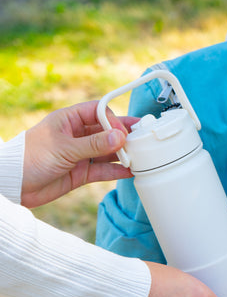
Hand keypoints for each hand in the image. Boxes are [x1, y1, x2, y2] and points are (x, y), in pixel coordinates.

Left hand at [22, 100, 136, 207]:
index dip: (114, 120)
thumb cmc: (30, 158)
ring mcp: (81, 155)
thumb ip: (93, 144)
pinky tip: (130, 171)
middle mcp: (77, 136)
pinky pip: (104, 170)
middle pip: (107, 132)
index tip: (123, 132)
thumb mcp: (64, 148)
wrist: (13, 185)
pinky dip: (117, 171)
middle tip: (141, 140)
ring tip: (140, 157)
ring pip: (108, 152)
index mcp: (69, 120)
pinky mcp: (82, 173)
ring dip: (123, 155)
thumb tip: (119, 137)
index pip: (98, 112)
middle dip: (123, 136)